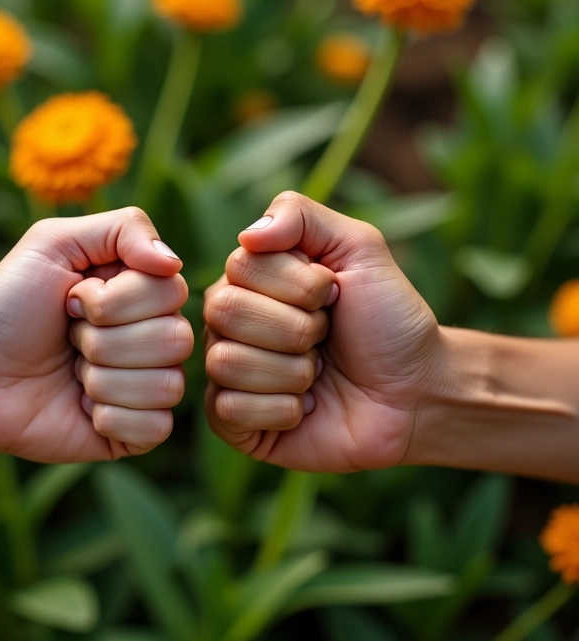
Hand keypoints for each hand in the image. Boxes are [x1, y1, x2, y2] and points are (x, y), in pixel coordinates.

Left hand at [0, 208, 193, 462]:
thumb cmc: (9, 304)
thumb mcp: (53, 243)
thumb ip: (124, 229)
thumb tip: (174, 261)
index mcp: (145, 292)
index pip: (172, 292)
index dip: (115, 301)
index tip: (71, 300)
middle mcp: (156, 337)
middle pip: (174, 339)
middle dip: (104, 340)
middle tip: (69, 338)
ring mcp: (147, 387)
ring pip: (165, 385)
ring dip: (103, 379)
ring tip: (72, 373)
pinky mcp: (135, 433)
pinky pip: (155, 428)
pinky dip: (110, 418)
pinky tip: (82, 407)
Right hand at [204, 191, 440, 472]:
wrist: (416, 391)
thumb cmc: (387, 318)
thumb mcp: (359, 248)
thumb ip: (301, 216)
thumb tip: (247, 234)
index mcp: (250, 279)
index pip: (240, 266)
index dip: (298, 285)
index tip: (333, 297)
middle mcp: (229, 324)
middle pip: (225, 313)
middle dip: (296, 328)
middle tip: (325, 338)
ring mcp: (229, 374)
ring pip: (227, 362)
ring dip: (292, 372)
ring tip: (318, 375)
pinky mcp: (235, 424)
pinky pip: (229, 411)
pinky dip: (283, 411)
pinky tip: (306, 409)